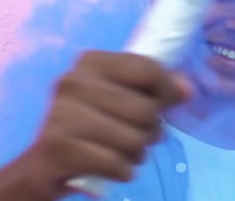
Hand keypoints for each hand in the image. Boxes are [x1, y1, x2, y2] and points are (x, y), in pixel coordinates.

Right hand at [17, 50, 189, 198]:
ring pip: (133, 140)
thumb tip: (187, 90)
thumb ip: (156, 90)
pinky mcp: (57, 147)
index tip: (163, 106)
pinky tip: (112, 168)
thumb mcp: (123, 100)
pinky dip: (123, 172)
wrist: (47, 163)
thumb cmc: (94, 127)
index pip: (147, 69)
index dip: (166, 92)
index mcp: (91, 62)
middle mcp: (73, 81)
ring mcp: (61, 113)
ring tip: (122, 153)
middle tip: (138, 138)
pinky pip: (116, 164)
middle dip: (151, 131)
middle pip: (145, 109)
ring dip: (137, 154)